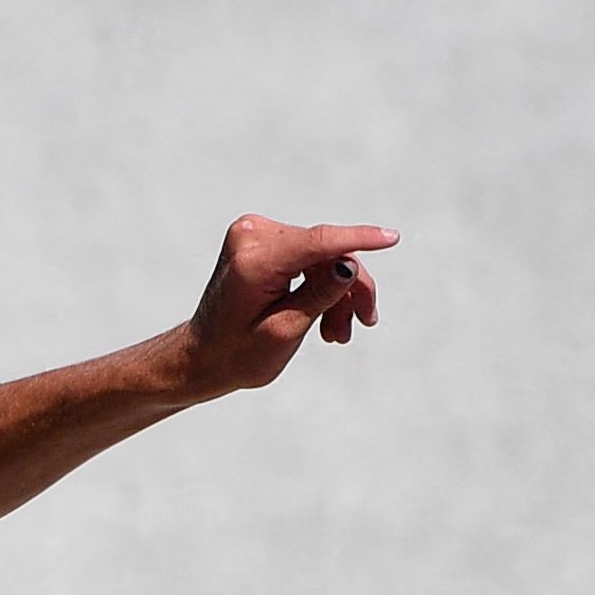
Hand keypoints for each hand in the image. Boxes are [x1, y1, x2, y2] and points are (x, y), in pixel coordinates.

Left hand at [177, 214, 393, 395]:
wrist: (202, 358)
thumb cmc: (236, 354)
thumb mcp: (285, 331)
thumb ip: (320, 294)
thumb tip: (349, 263)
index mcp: (253, 260)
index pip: (319, 242)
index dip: (359, 240)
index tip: (393, 238)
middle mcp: (252, 236)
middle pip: (326, 252)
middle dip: (349, 288)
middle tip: (364, 323)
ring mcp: (255, 235)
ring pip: (322, 257)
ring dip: (338, 293)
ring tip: (338, 334)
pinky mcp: (262, 242)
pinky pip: (308, 259)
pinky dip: (321, 286)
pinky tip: (327, 321)